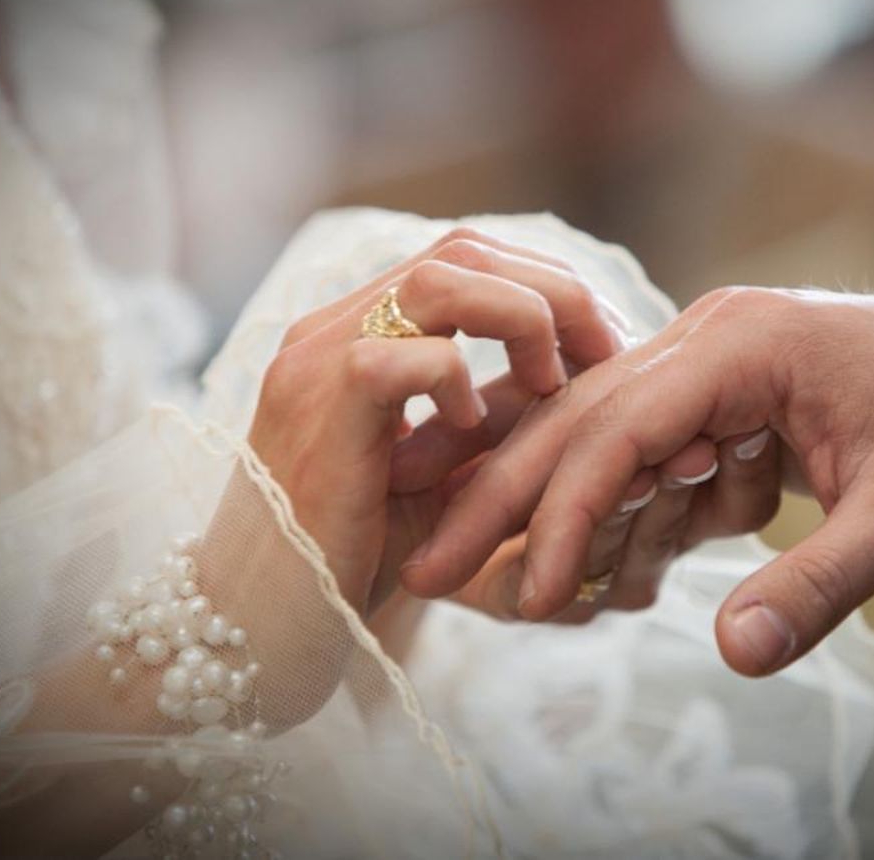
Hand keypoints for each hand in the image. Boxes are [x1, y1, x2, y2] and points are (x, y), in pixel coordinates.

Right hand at [246, 227, 626, 614]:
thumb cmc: (353, 558)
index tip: (603, 342)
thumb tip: (583, 376)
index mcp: (357, 332)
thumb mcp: (444, 474)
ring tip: (554, 386)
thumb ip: (495, 418)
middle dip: (556, 293)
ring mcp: (317, 364)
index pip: (466, 255)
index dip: (547, 283)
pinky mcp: (319, 412)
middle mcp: (330, 330)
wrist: (264, 624)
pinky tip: (473, 428)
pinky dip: (458, 382)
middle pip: (465, 249)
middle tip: (609, 354)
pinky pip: (404, 358)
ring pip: (439, 280)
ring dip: (524, 321)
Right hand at [398, 286, 873, 674]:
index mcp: (745, 342)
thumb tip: (734, 658)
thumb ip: (820, 585)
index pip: (619, 426)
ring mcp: (724, 370)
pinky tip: (618, 576)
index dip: (562, 513)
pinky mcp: (738, 406)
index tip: (519, 591)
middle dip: (508, 500)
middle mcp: (717, 341)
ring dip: (569, 520)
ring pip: (611, 444)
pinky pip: (660, 462)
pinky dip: (638, 520)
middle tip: (427, 566)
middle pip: (585, 422)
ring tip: (509, 593)